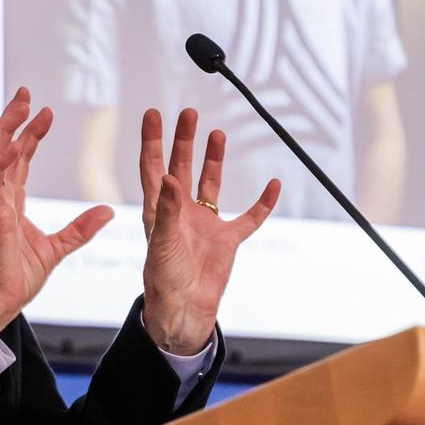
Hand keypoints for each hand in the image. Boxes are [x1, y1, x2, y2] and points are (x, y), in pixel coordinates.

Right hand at [0, 88, 113, 335]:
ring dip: (5, 129)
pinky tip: (15, 143)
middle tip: (26, 94)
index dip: (30, 134)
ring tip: (19, 106)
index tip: (44, 113)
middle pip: (1, 148)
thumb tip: (107, 211)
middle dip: (12, 119)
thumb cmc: (16, 277)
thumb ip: (80, 229)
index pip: (19, 159)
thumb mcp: (58, 248)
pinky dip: (3, 162)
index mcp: (11, 202)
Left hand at [137, 108, 279, 353]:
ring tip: (216, 134)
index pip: (153, 167)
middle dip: (183, 140)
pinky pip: (249, 218)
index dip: (152, 140)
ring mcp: (205, 224)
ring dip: (214, 160)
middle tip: (188, 113)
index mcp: (158, 210)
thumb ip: (167, 210)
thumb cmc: (164, 281)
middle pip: (181, 167)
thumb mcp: (162, 243)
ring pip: (211, 184)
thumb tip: (169, 176)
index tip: (153, 114)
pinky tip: (273, 185)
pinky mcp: (227, 240)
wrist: (183, 311)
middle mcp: (180, 212)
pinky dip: (263, 203)